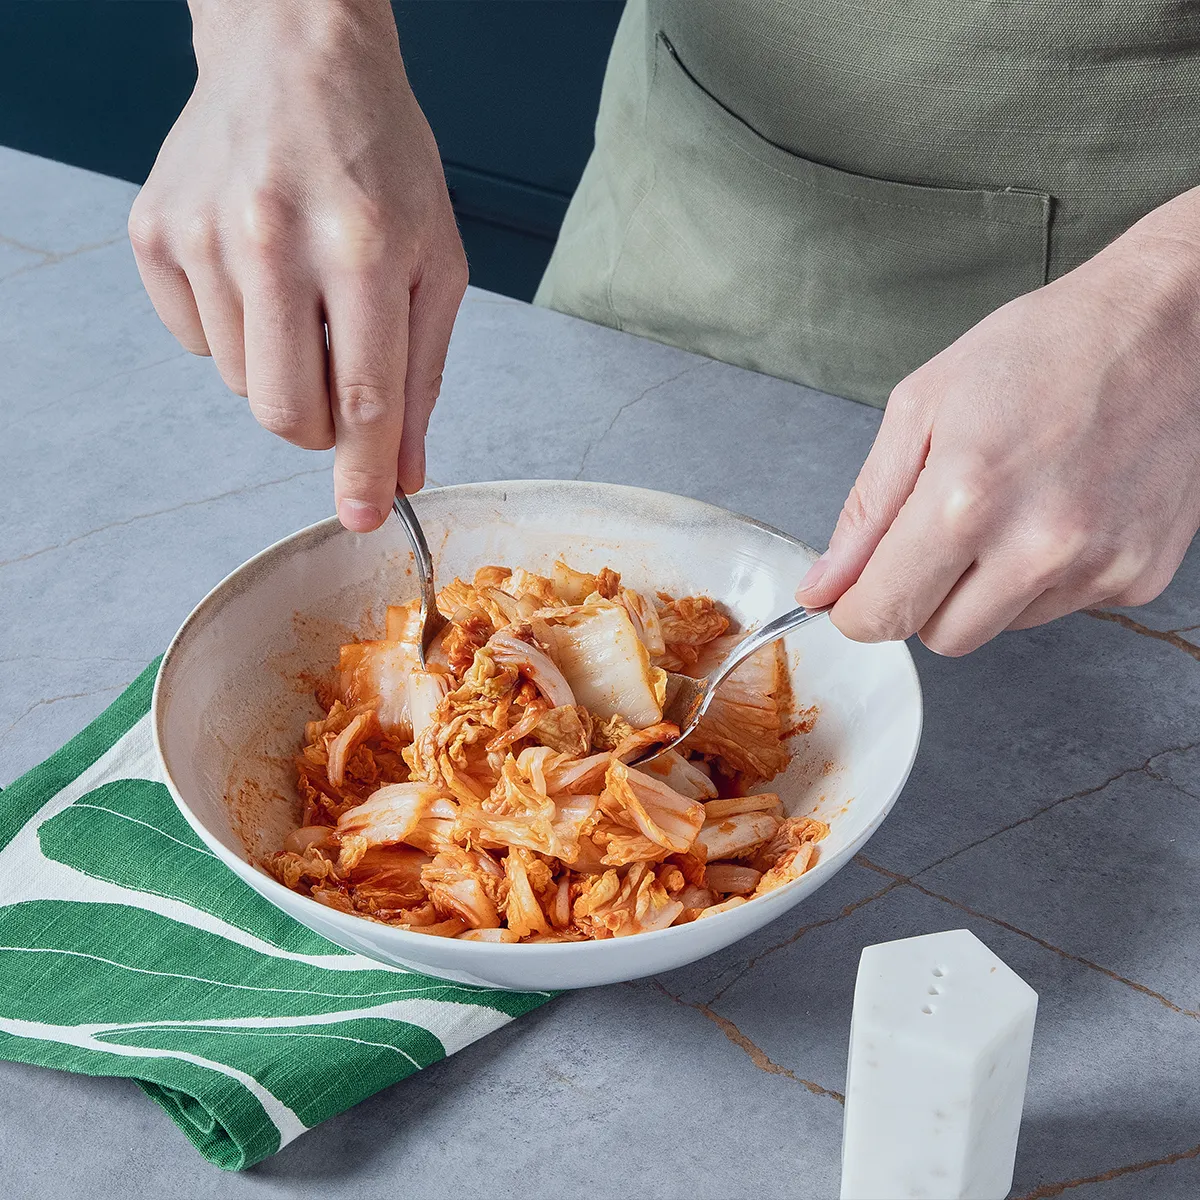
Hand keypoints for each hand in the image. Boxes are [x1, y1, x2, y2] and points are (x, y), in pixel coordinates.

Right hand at [128, 0, 467, 530]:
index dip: (362, 473)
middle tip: (342, 374)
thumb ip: (421, 375)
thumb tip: (399, 470)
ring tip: (302, 295)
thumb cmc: (381, 158)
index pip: (364, 399)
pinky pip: (197, 344)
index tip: (360, 518)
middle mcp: (274, 241)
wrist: (296, 54)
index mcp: (362, 248)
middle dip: (324, 426)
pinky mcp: (154, 232)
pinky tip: (256, 273)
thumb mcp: (433, 261)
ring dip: (282, 368)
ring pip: (243, 386)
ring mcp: (203, 235)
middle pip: (289, 413)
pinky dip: (235, 332)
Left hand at [796, 205, 1199, 654]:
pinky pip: (1058, 608)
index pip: (885, 613)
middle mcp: (1037, 546)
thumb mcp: (921, 408)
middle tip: (934, 534)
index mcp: (967, 500)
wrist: (1167, 325)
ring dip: (983, 588)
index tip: (853, 595)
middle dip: (920, 598)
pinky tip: (1056, 511)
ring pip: (999, 627)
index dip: (857, 610)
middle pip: (940, 637)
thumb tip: (824, 586)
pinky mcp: (1140, 576)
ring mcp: (1097, 567)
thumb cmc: (1043, 348)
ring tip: (1008, 506)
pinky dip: (1041, 577)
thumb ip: (866, 510)